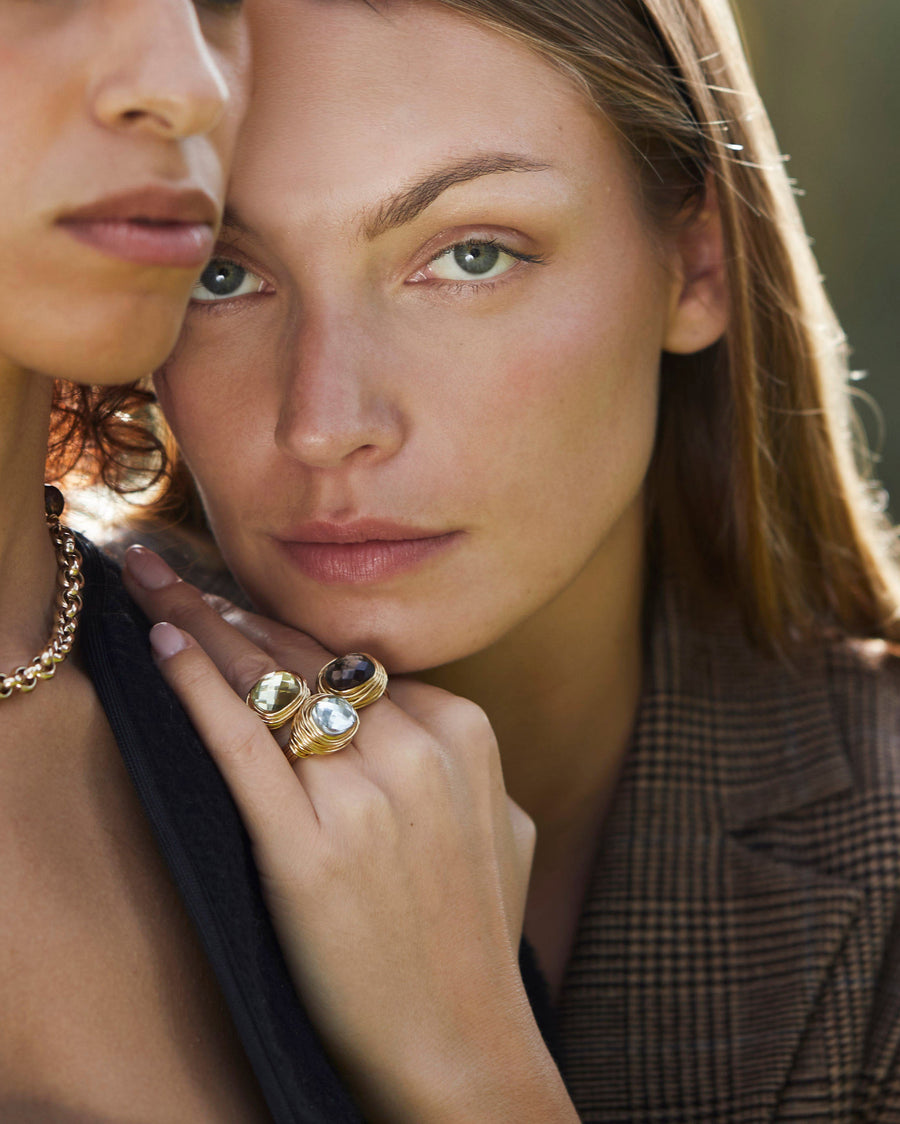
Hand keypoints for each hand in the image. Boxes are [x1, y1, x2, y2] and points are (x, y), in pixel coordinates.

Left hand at [123, 547, 575, 1122]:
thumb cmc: (476, 938)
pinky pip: (240, 739)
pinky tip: (158, 642)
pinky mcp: (305, 845)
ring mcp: (363, 794)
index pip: (354, 660)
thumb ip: (470, 763)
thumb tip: (425, 719)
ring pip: (268, 682)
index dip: (284, 629)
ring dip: (201, 624)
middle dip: (230, 605)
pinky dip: (194, 684)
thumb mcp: (505, 826)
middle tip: (170, 567)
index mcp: (464, 732)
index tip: (235, 605)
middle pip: (305, 656)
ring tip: (152, 584)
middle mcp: (417, 747)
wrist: (459, 1045)